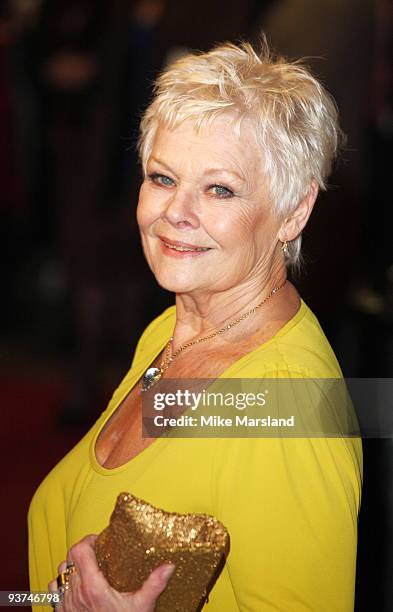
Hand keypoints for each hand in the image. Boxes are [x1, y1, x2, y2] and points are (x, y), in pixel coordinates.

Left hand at [48, 534, 174, 610]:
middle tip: (96, 554)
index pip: (78, 551)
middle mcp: (75, 594)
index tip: (98, 541)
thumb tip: (168, 566)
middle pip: (69, 559)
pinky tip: (75, 586)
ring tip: (86, 569)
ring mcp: (66, 605)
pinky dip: (62, 584)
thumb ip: (154, 584)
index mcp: (92, 588)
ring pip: (60, 573)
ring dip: (71, 568)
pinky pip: (54, 591)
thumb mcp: (142, 606)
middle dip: (82, 552)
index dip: (87, 541)